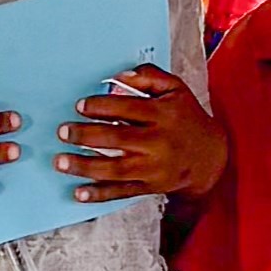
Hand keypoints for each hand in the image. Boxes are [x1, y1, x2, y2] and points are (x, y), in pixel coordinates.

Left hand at [57, 65, 226, 207]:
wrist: (211, 156)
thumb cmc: (186, 117)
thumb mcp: (175, 89)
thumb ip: (149, 76)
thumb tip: (119, 76)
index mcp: (163, 114)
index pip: (127, 108)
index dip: (100, 106)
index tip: (80, 106)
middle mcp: (158, 142)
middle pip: (117, 139)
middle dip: (86, 135)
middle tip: (62, 131)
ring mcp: (153, 168)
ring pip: (115, 169)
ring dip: (85, 166)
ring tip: (60, 161)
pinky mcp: (150, 187)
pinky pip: (122, 192)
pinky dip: (99, 194)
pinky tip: (79, 192)